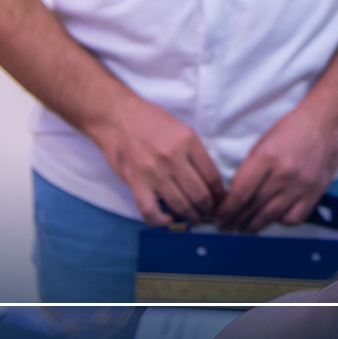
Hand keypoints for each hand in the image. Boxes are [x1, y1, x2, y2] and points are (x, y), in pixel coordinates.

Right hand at [91, 97, 224, 225]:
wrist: (117, 117)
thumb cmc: (150, 121)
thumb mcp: (181, 129)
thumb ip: (194, 153)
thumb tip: (208, 180)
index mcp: (189, 141)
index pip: (212, 175)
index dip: (220, 194)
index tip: (220, 200)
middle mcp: (173, 157)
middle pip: (200, 194)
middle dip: (208, 209)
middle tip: (208, 214)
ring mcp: (154, 172)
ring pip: (181, 205)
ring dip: (191, 217)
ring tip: (194, 219)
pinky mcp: (136, 183)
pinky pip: (151, 212)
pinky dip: (162, 221)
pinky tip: (168, 218)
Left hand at [216, 102, 337, 233]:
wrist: (326, 123)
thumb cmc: (291, 129)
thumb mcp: (262, 143)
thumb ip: (250, 170)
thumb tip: (235, 197)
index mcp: (266, 157)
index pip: (240, 193)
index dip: (225, 210)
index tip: (218, 217)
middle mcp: (283, 174)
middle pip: (253, 208)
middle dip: (235, 221)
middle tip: (226, 227)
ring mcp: (301, 186)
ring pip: (271, 217)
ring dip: (253, 226)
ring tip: (244, 228)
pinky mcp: (315, 194)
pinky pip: (293, 218)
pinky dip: (280, 221)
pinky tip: (273, 217)